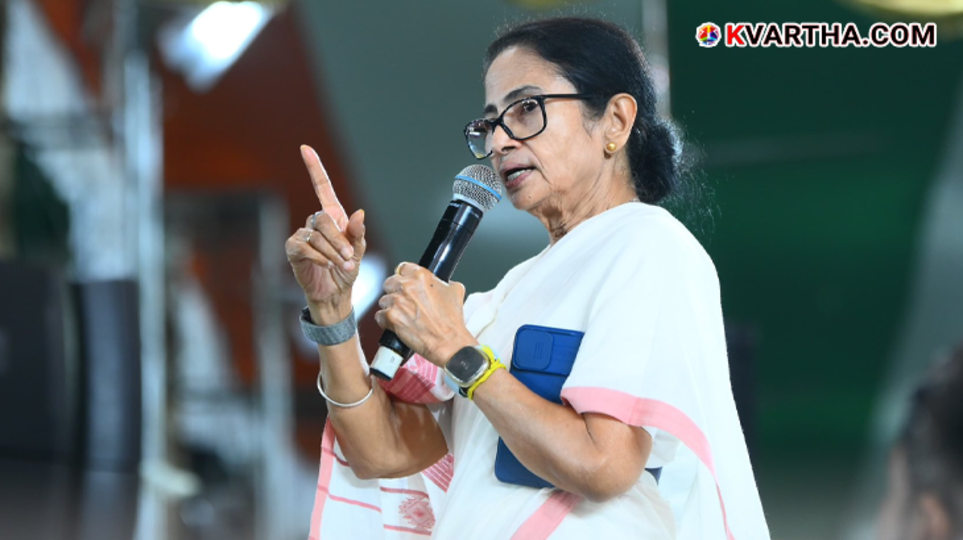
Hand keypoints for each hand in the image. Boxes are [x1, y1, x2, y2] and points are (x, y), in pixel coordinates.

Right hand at [285, 145, 365, 322]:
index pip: (322, 187)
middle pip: (324, 219)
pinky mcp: (294, 250)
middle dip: (339, 240)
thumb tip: (359, 213)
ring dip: (332, 253)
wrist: (335, 293)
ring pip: (316, 235)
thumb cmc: (346, 270)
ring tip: (342, 267)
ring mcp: (303, 235)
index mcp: (334, 217)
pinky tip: (325, 266)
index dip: (314, 168)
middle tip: (349, 259)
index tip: (305, 148)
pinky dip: (319, 257)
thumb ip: (358, 234)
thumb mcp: (358, 252)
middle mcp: (316, 223)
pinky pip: (305, 246)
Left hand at [374, 263, 476, 366]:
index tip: (405, 283)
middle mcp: (407, 286)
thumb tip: (439, 283)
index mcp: (421, 276)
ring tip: (403, 316)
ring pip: (384, 300)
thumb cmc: (451, 321)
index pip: (403, 268)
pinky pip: (379, 316)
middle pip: (390, 282)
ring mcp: (397, 301)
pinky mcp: (390, 317)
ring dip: (391, 307)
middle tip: (404, 302)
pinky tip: (397, 325)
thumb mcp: (455, 292)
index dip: (405, 277)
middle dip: (395, 291)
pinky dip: (386, 321)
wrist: (447, 342)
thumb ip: (444, 282)